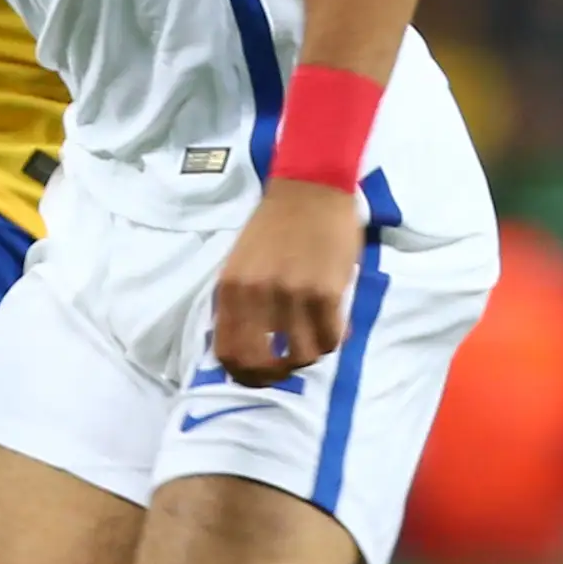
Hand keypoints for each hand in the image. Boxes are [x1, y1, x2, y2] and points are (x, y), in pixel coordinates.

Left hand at [211, 179, 366, 384]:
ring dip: (310, 355)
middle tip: (289, 366)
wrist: (310, 188)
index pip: (227, 353)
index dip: (243, 375)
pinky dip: (333, 340)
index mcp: (231, 288)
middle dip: (276, 375)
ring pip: (302, 356)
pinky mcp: (326, 292)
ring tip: (315, 339)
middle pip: (261, 364)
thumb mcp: (241, 263)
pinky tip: (335, 326)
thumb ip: (239, 303)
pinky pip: (330, 338)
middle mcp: (257, 296)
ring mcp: (292, 295)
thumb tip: (245, 349)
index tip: (258, 375)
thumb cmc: (275, 226)